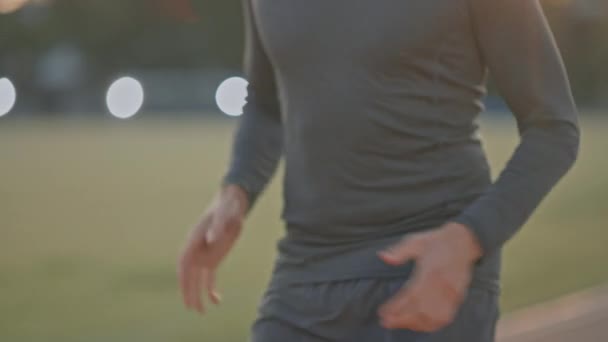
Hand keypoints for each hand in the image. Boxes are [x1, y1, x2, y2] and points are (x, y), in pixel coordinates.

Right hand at [178, 185, 248, 313]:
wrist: (233, 203)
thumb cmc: (227, 207)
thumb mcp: (224, 214)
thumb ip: (218, 226)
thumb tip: (211, 239)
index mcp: (194, 239)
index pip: (183, 261)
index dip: (182, 275)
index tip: (183, 287)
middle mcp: (196, 250)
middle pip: (188, 274)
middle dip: (188, 291)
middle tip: (191, 307)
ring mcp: (204, 256)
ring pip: (197, 279)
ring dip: (197, 294)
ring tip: (200, 311)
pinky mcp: (214, 259)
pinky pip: (209, 278)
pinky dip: (211, 289)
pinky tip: (216, 301)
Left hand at [377, 222, 482, 331]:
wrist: (463, 241)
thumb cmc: (436, 241)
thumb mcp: (416, 241)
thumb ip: (399, 251)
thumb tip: (382, 257)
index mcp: (430, 271)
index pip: (411, 295)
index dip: (396, 306)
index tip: (383, 312)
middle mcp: (442, 285)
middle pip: (421, 309)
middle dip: (401, 318)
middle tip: (385, 321)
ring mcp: (452, 294)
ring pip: (433, 317)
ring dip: (414, 324)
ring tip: (398, 323)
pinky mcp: (458, 298)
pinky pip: (445, 318)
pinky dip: (430, 325)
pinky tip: (418, 325)